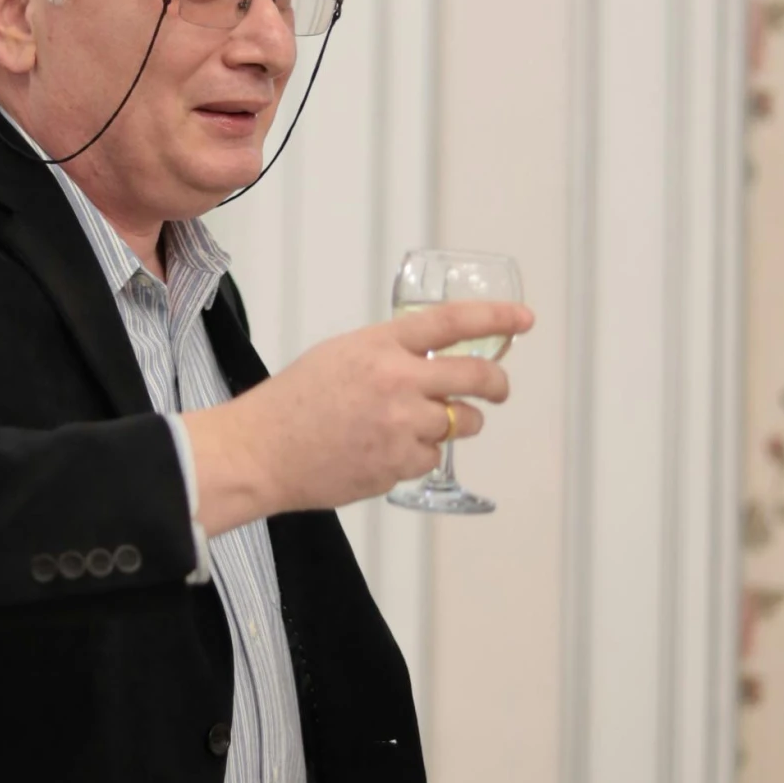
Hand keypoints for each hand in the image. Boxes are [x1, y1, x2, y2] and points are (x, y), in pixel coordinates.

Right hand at [183, 298, 534, 531]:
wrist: (261, 451)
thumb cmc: (293, 403)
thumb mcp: (341, 354)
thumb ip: (388, 353)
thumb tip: (429, 359)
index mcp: (381, 346)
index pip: (452, 323)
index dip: (495, 318)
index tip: (522, 319)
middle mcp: (398, 381)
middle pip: (476, 379)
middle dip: (497, 385)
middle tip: (498, 389)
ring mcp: (401, 425)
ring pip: (460, 423)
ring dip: (453, 424)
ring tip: (416, 426)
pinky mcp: (399, 464)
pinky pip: (431, 457)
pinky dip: (417, 455)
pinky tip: (383, 451)